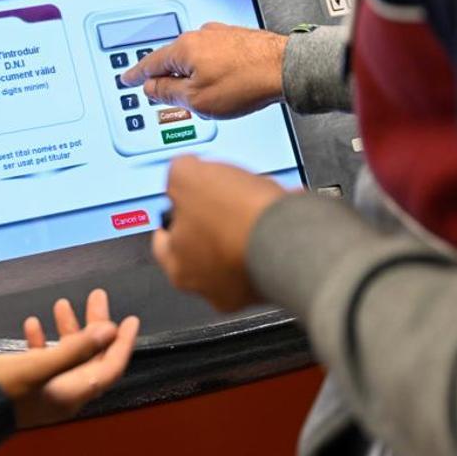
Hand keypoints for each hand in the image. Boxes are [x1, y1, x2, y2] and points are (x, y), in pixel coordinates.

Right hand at [0, 289, 138, 427]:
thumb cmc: (0, 391)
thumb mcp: (41, 364)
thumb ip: (76, 347)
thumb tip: (107, 331)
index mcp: (72, 393)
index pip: (110, 366)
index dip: (123, 342)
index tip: (130, 320)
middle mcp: (62, 393)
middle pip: (90, 356)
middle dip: (94, 325)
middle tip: (95, 298)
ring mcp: (45, 390)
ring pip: (67, 355)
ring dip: (67, 328)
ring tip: (62, 304)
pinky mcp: (27, 385)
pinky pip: (43, 360)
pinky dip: (43, 340)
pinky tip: (34, 325)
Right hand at [121, 23, 286, 118]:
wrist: (286, 69)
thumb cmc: (245, 82)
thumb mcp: (197, 100)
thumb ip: (169, 93)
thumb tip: (152, 88)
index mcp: (183, 49)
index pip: (150, 63)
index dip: (136, 74)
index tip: (127, 78)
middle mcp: (199, 35)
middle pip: (173, 60)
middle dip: (170, 78)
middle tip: (168, 95)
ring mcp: (220, 34)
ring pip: (196, 58)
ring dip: (195, 76)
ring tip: (208, 97)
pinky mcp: (237, 38)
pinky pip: (214, 55)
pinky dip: (213, 69)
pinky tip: (225, 84)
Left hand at [152, 156, 284, 311]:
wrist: (293, 234)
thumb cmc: (236, 216)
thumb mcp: (186, 174)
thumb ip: (177, 173)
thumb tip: (182, 170)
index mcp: (180, 267)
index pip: (163, 241)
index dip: (171, 213)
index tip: (179, 202)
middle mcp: (211, 286)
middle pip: (204, 243)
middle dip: (213, 215)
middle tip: (222, 195)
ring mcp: (247, 287)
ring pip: (239, 243)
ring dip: (246, 219)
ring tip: (256, 195)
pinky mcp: (278, 279)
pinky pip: (270, 246)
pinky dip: (273, 226)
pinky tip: (278, 205)